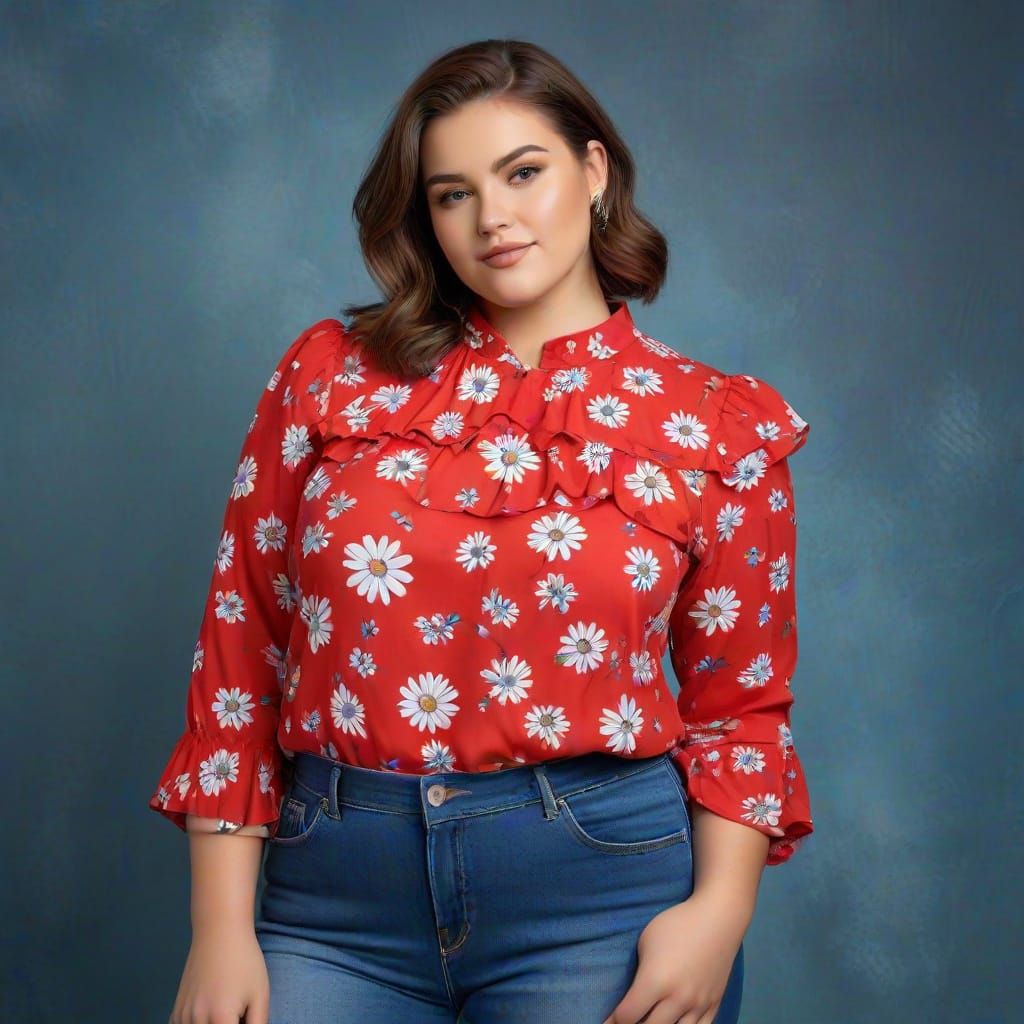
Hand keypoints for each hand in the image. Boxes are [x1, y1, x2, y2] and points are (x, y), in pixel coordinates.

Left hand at [601, 892, 749, 1023]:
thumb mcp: (646, 942)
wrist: (718, 917)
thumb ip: (639, 973)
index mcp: (655, 981)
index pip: (627, 1016)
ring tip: (650, 1020)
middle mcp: (677, 999)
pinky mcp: (714, 1005)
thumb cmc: (676, 923)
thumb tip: (631, 996)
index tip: (607, 1021)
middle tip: (627, 1021)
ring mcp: (698, 1005)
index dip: (613, 1021)